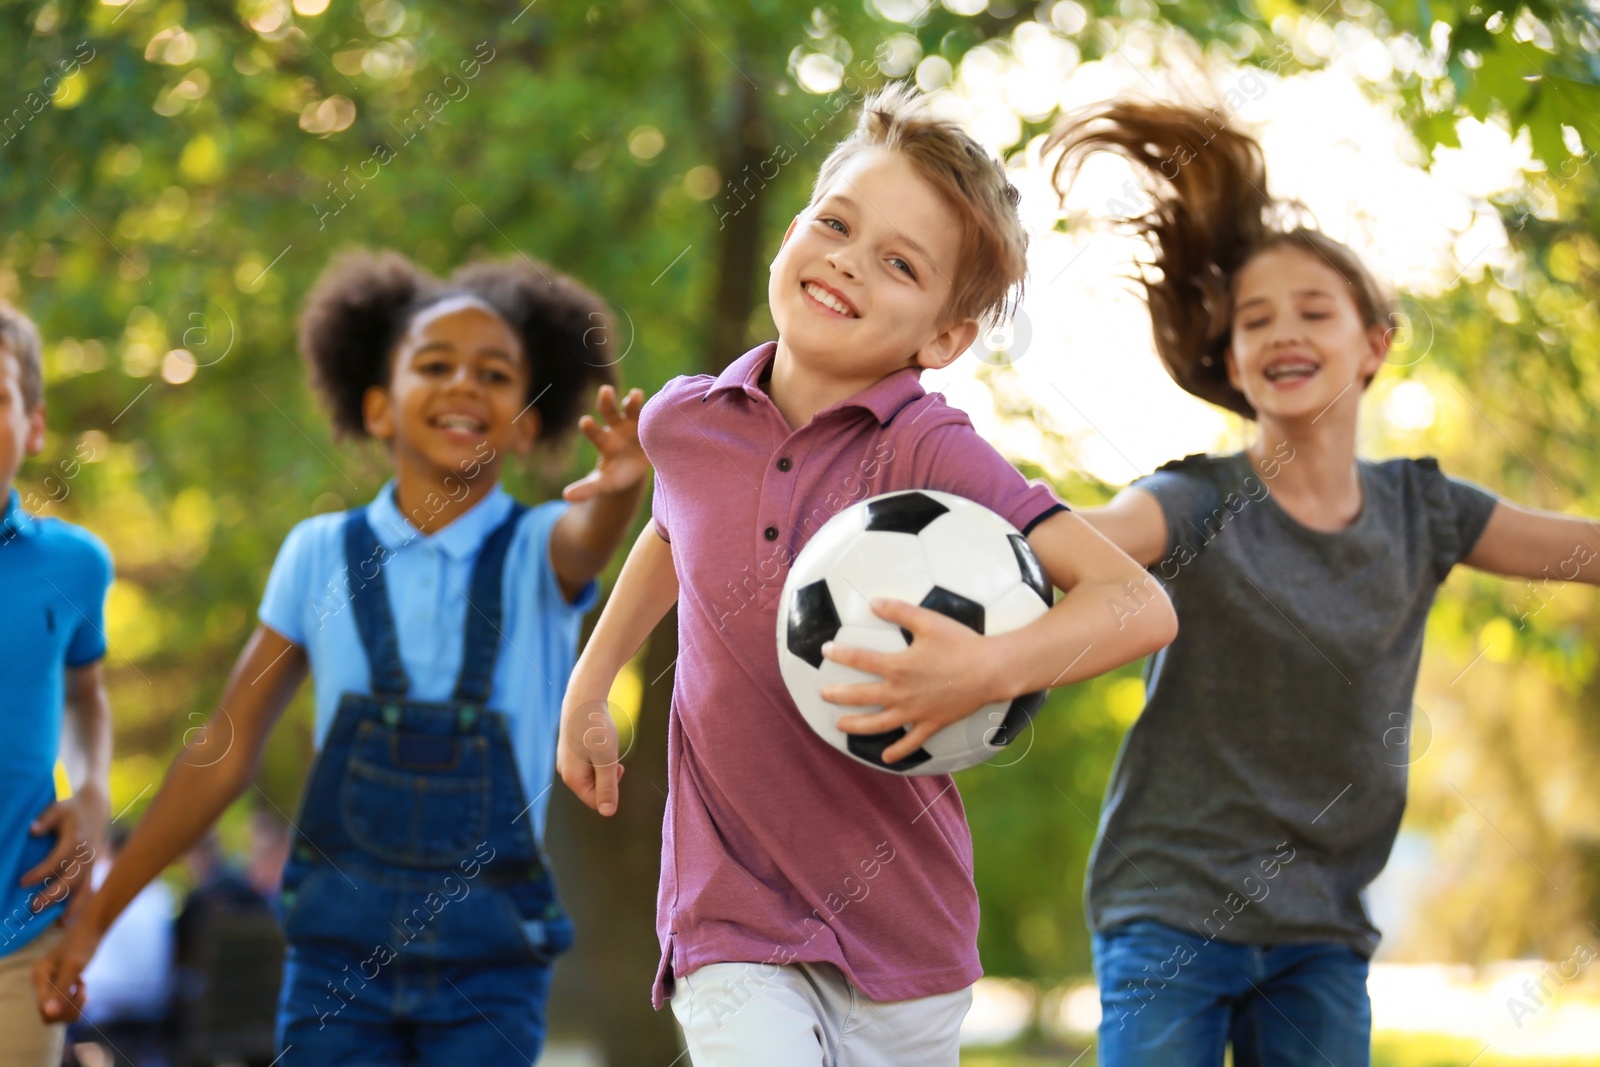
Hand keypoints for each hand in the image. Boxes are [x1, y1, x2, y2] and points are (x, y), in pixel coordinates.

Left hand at [21, 785, 107, 922]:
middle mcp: (86, 854)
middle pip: (71, 879)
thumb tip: (33, 831)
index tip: (22, 882)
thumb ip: (45, 820)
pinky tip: (69, 919)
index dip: (40, 873)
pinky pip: (89, 889)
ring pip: (84, 888)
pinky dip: (81, 905)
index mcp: (75, 839)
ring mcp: (91, 862)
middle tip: (33, 907)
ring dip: (73, 906)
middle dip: (53, 895)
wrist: (95, 806)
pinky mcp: (93, 867)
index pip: (57, 860)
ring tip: (60, 923)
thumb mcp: (57, 808)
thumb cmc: (70, 807)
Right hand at [32, 909, 101, 1022]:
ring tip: (83, 989)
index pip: (44, 1009)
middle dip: (69, 1007)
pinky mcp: (58, 982)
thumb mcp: (73, 968)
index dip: (63, 1009)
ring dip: (73, 1004)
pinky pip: (63, 1001)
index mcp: (38, 977)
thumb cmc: (83, 945)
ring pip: (58, 1009)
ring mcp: (48, 983)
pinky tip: (82, 987)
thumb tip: (50, 1014)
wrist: (92, 929)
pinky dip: (75, 999)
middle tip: (83, 992)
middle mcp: (39, 982)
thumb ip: (61, 990)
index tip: (78, 993)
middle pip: (50, 1012)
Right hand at [557, 696, 626, 815]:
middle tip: (612, 756)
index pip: (596, 802)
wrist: (583, 698)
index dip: (612, 789)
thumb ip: (608, 788)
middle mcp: (565, 772)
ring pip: (592, 775)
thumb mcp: (607, 760)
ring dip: (604, 765)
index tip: (617, 767)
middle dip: (607, 776)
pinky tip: (598, 740)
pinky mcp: (570, 751)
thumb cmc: (596, 729)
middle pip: (593, 789)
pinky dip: (597, 755)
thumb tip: (608, 813)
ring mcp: (566, 761)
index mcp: (573, 779)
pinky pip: (587, 763)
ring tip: (605, 745)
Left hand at [562, 386, 646, 503]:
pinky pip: (653, 414)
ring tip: (636, 394)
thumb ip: (587, 488)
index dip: (590, 428)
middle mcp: (617, 427)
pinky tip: (663, 404)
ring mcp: (635, 424)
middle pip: (609, 411)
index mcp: (604, 441)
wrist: (637, 469)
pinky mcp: (651, 425)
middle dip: (607, 401)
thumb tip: (565, 497)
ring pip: (632, 408)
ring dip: (634, 401)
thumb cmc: (618, 476)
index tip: (585, 422)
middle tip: (605, 391)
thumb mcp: (604, 484)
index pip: (594, 432)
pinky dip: (657, 410)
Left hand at [824, 599, 1006, 764]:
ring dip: (856, 725)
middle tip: (823, 694)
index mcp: (897, 666)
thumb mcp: (928, 621)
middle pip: (860, 696)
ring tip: (840, 725)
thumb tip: (873, 602)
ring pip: (878, 724)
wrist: (990, 670)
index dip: (840, 654)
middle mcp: (901, 692)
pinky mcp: (931, 723)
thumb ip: (899, 611)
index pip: (859, 659)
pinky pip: (911, 742)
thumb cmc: (960, 643)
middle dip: (838, 695)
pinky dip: (898, 751)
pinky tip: (886, 757)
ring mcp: (915, 711)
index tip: (825, 650)